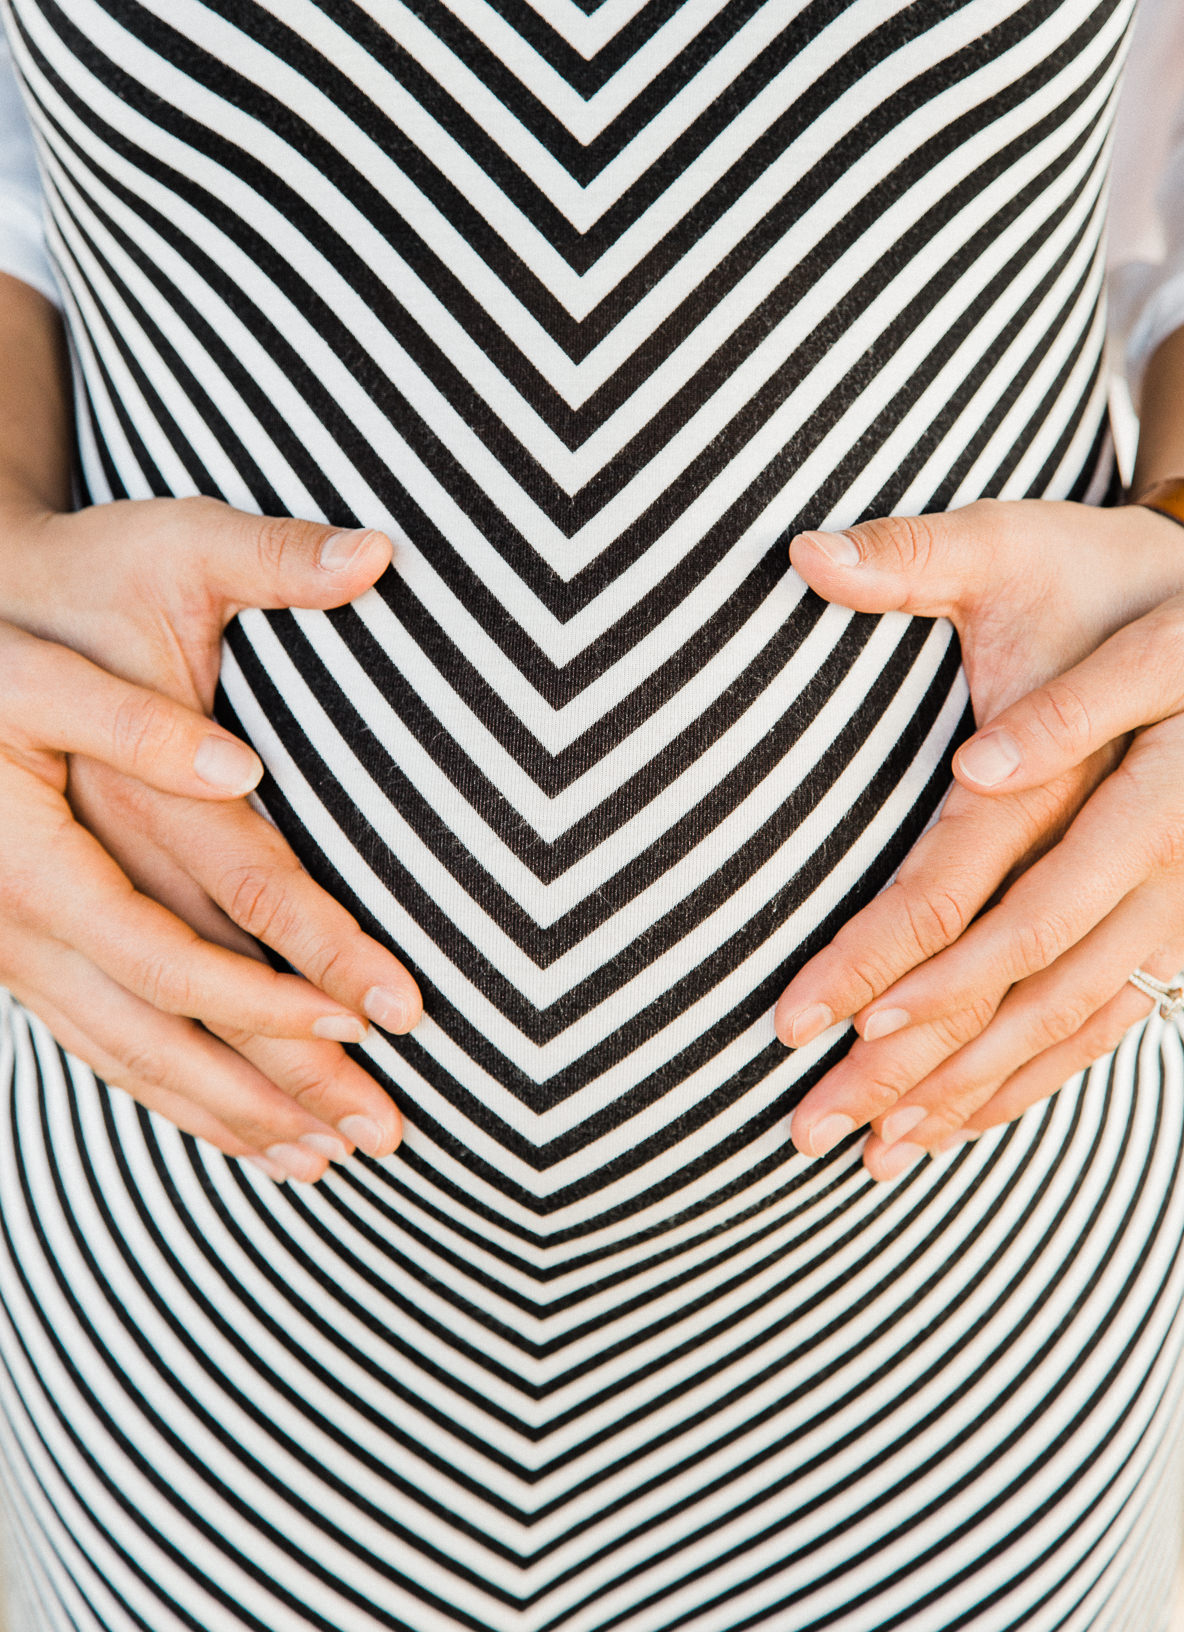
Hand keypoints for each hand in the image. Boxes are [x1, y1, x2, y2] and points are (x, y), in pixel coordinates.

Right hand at [0, 497, 421, 1180]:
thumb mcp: (91, 605)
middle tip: (387, 1134)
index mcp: (42, 844)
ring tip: (329, 1164)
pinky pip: (102, 1046)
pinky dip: (177, 1094)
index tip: (380, 1017)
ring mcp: (12, 943)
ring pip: (131, 1057)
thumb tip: (258, 744)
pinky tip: (241, 1128)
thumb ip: (158, 690)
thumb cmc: (51, 593)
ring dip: (234, 1115)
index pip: (186, 942)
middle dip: (281, 1086)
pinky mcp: (21, 948)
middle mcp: (20, 916)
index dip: (285, 981)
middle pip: (166, 1029)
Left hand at [770, 497, 1183, 1177]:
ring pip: (1066, 1018)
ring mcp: (1177, 895)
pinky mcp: (1179, 919)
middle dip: (909, 1060)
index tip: (798, 1021)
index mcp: (1098, 759)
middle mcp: (1151, 848)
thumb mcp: (1017, 541)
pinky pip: (1109, 1016)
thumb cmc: (1107, 569)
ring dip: (968, 1092)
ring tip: (872, 1154)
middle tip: (808, 1124)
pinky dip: (1034, 1077)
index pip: (960, 881)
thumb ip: (916, 555)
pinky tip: (966, 1123)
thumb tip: (802, 559)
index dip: (878, 957)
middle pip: (1013, 976)